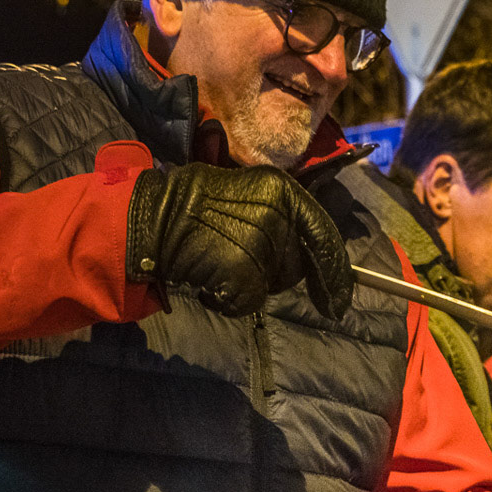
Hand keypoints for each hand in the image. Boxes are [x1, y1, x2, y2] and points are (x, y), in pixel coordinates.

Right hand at [127, 163, 351, 318]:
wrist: (153, 217)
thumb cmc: (195, 207)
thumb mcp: (249, 194)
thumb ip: (282, 218)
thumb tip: (314, 258)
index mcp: (283, 189)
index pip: (324, 235)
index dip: (335, 272)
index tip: (339, 302)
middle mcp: (278, 211)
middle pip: (298, 265)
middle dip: (275, 272)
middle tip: (236, 256)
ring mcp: (260, 239)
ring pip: (274, 284)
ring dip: (250, 284)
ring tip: (219, 262)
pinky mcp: (242, 267)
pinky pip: (250, 301)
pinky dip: (228, 301)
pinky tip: (209, 283)